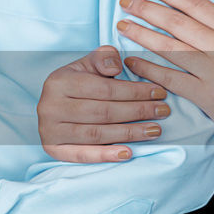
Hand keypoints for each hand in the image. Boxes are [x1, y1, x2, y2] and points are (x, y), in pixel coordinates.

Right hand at [37, 45, 170, 162]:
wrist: (52, 106)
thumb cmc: (76, 84)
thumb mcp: (87, 65)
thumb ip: (103, 58)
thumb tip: (116, 67)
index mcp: (58, 82)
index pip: (104, 89)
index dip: (134, 91)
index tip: (159, 92)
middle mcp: (50, 106)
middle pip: (102, 111)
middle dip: (137, 111)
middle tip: (163, 111)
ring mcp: (50, 130)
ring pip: (96, 133)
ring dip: (129, 133)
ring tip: (155, 130)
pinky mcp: (53, 149)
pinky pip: (81, 154)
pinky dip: (105, 155)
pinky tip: (127, 153)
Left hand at [119, 0, 213, 160]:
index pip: (196, 3)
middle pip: (178, 22)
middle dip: (147, 9)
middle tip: (124, 2)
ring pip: (171, 47)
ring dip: (142, 35)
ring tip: (121, 26)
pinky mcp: (206, 94)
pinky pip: (171, 78)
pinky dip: (149, 69)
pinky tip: (131, 62)